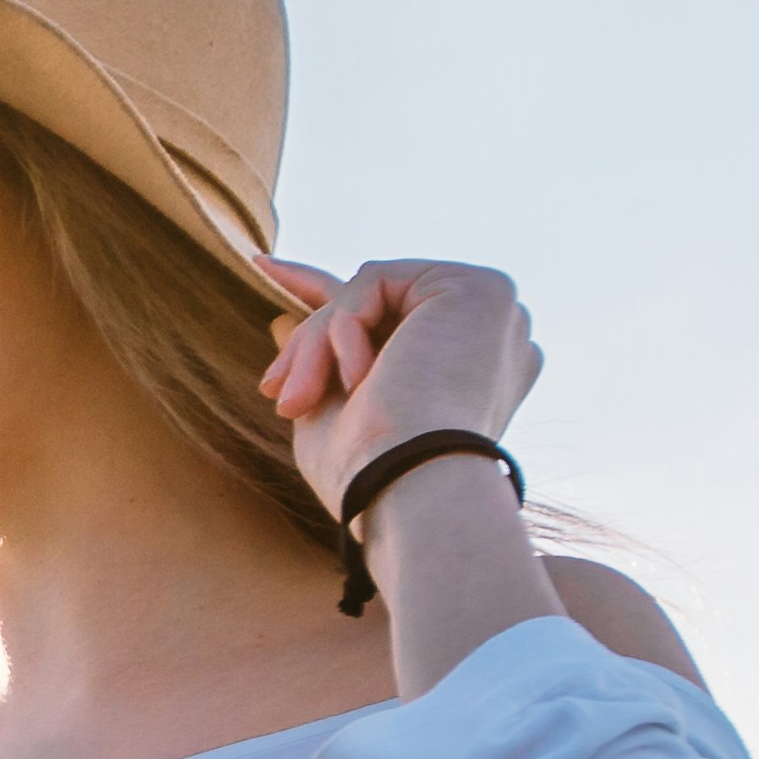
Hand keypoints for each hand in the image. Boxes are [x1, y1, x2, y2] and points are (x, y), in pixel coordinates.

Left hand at [259, 257, 542, 516]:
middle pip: (376, 307)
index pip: (391, 319)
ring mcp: (493, 309)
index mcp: (468, 372)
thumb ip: (320, 362)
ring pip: (369, 293)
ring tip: (297, 400)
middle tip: (274, 393)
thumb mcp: (329, 411)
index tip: (265, 269)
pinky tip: (356, 378)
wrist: (409, 488)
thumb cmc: (367, 473)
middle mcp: (491, 336)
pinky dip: (344, 326)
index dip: (329, 303)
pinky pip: (375, 280)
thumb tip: (282, 322)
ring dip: (319, 344)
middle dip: (312, 342)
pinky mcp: (481, 288)